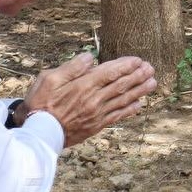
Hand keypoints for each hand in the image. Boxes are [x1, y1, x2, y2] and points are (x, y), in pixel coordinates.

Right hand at [24, 51, 156, 146]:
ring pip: (123, 100)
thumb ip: (71, 68)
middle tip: (150, 68)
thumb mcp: (49, 79)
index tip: (138, 60)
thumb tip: (90, 57)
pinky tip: (139, 105)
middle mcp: (93, 100)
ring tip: (152, 83)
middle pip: (120, 85)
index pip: (110, 73)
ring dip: (139, 91)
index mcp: (83, 86)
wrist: (39, 134)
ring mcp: (96, 114)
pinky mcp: (96, 126)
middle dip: (137, 76)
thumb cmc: (41, 103)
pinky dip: (129, 110)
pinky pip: (117, 117)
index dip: (126, 66)